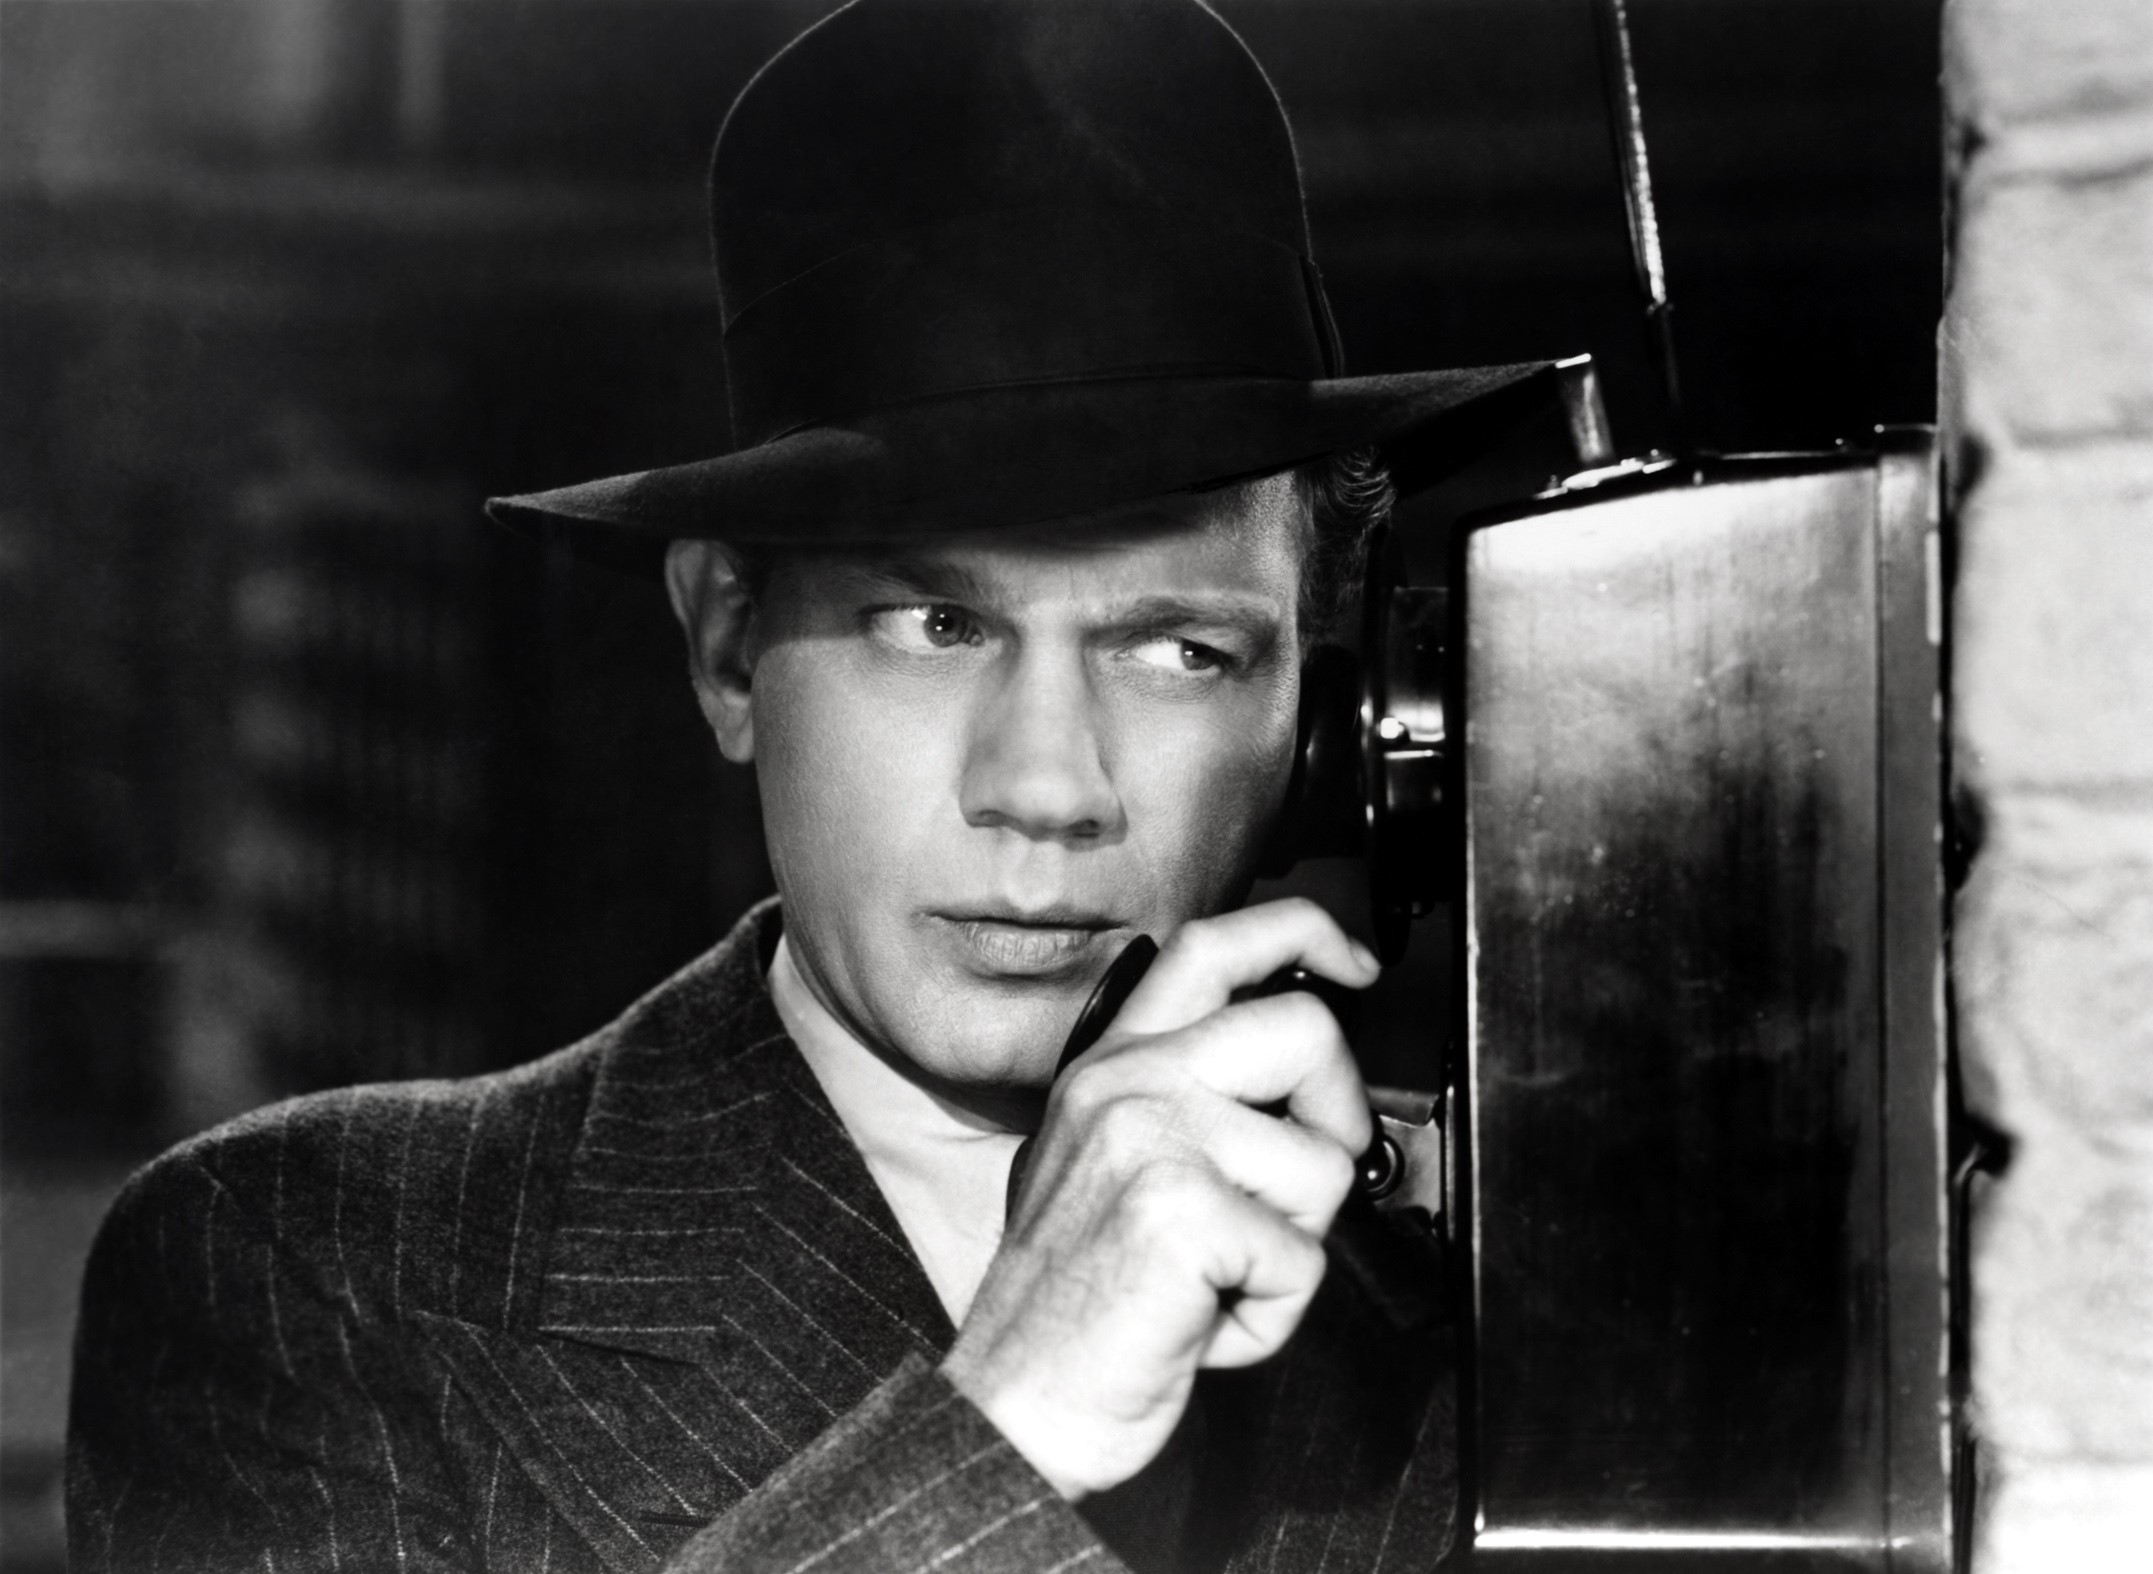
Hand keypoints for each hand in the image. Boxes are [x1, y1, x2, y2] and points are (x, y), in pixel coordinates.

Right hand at [939, 898, 1377, 1499]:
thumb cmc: (1070, 1306)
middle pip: (1306, 1030)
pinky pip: (1302, 1259)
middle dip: (1340, 1116)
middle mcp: (1125, 1082)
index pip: (1213, 942)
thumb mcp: (1108, 1167)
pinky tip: (1202, 1325)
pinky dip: (1272, 1315)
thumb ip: (1181, 1104)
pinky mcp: (1178, 1212)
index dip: (1305, 933)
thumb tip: (1299, 1090)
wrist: (1013, 1407)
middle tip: (1305, 1185)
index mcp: (1110, 1065)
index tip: (1355, 963)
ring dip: (1291, 1249)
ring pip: (1321, 1165)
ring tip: (1212, 1282)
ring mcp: (1149, 1138)